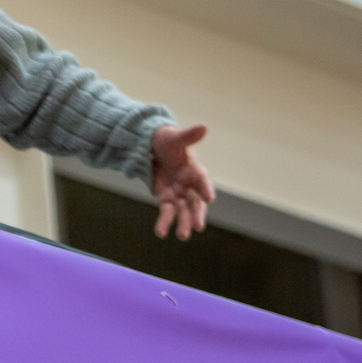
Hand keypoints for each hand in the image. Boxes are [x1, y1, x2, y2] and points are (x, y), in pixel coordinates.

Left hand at [150, 124, 213, 240]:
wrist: (152, 147)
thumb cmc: (167, 141)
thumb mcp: (175, 137)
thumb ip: (188, 136)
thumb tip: (204, 126)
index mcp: (195, 170)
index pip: (203, 180)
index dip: (205, 188)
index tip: (209, 198)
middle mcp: (190, 185)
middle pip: (196, 202)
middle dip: (197, 214)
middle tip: (198, 226)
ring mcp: (179, 193)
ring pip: (183, 211)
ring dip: (183, 223)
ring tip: (182, 236)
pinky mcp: (166, 199)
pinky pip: (167, 212)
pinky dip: (164, 222)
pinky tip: (161, 232)